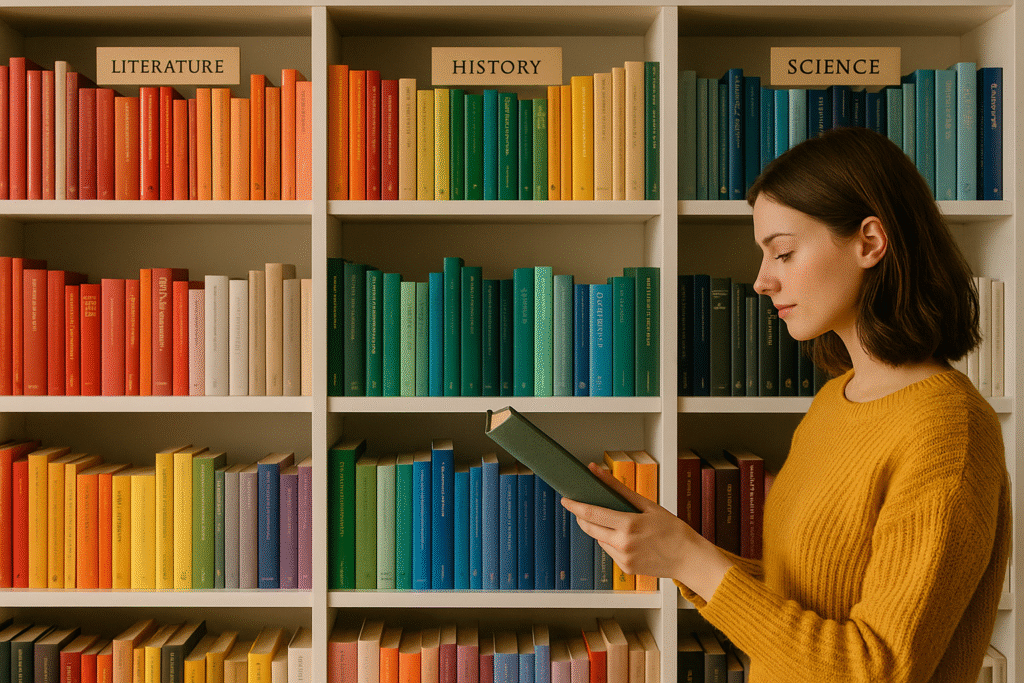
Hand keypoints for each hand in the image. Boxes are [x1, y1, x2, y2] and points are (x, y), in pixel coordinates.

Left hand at [560, 462, 733, 600]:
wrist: (689, 558)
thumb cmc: (673, 529)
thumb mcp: (648, 504)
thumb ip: (618, 488)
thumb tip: (597, 471)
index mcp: (629, 525)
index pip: (592, 514)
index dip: (575, 506)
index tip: (565, 499)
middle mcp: (623, 544)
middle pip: (589, 528)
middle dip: (583, 517)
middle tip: (584, 507)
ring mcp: (623, 558)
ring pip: (599, 539)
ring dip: (599, 529)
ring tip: (616, 523)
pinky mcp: (626, 569)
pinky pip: (609, 551)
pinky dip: (611, 542)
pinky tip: (626, 538)